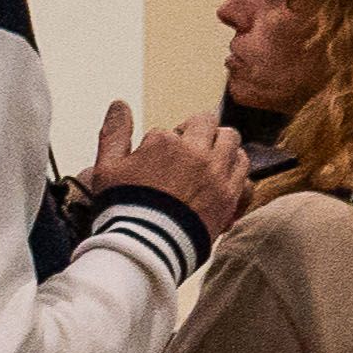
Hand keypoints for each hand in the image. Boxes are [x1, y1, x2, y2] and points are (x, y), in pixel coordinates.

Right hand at [88, 105, 253, 235]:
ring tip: (205, 164)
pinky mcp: (230, 196)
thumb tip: (119, 103)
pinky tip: (222, 182)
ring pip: (232, 142)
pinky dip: (236, 173)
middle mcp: (196, 153)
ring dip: (220, 147)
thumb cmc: (123, 209)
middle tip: (185, 153)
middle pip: (207, 124)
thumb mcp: (106, 168)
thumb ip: (114, 133)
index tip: (156, 165)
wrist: (147, 248)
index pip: (168, 131)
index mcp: (166, 142)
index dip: (160, 146)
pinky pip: (246, 172)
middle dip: (197, 132)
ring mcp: (217, 173)